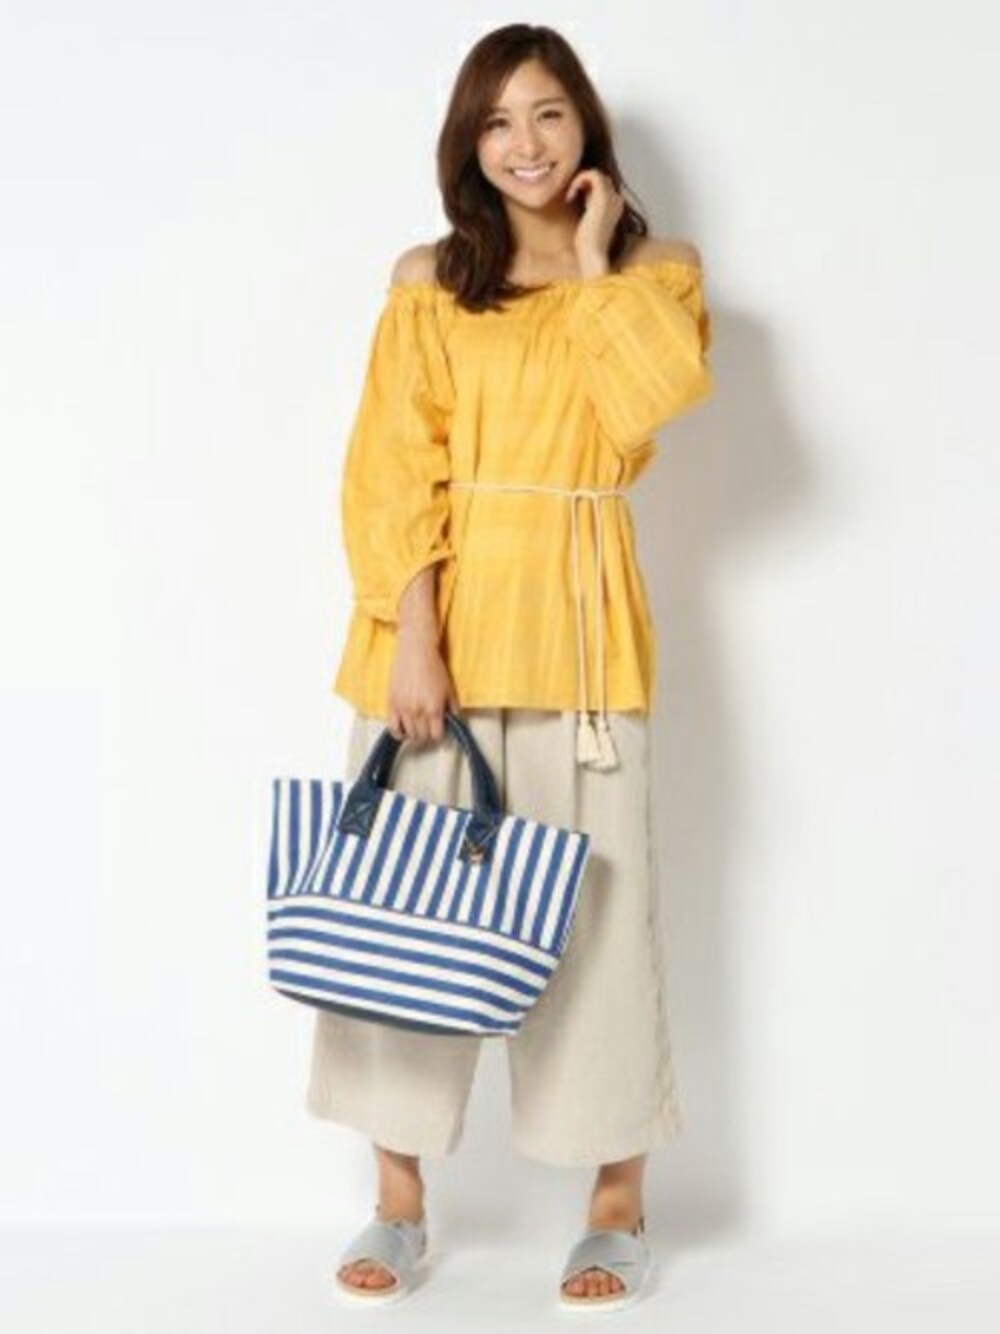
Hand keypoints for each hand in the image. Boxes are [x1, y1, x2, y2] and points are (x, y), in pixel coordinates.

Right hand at [386, 626, 460, 744]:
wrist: (415, 650)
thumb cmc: (433, 666)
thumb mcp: (449, 688)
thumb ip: (452, 708)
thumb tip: (453, 721)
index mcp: (434, 708)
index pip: (436, 735)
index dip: (439, 734)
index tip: (439, 730)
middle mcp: (418, 711)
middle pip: (423, 737)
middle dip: (428, 734)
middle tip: (429, 727)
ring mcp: (403, 708)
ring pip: (409, 734)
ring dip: (415, 733)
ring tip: (418, 726)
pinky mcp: (391, 703)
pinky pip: (393, 727)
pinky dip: (398, 733)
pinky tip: (403, 730)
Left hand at [565, 168, 624, 271]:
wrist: (592, 254)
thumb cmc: (587, 245)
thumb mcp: (588, 221)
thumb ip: (589, 206)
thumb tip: (578, 193)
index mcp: (616, 206)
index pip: (603, 185)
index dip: (586, 188)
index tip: (573, 200)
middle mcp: (617, 200)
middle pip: (600, 177)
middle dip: (583, 183)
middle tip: (571, 199)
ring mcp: (612, 197)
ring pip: (596, 173)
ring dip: (579, 181)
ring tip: (570, 197)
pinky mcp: (604, 196)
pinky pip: (592, 174)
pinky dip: (578, 181)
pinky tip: (570, 197)